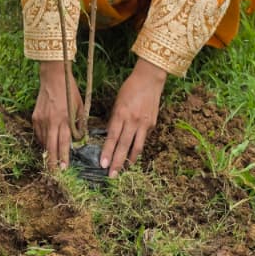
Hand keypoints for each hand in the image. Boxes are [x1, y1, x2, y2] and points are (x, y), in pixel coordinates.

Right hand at [32, 61, 83, 171]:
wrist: (53, 77)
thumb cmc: (70, 91)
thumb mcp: (80, 107)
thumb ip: (80, 124)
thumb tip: (79, 139)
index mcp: (64, 119)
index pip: (63, 143)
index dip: (63, 157)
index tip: (64, 168)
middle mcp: (51, 121)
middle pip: (50, 146)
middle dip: (52, 161)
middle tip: (55, 173)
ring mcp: (41, 120)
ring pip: (43, 141)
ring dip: (48, 152)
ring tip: (52, 162)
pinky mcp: (35, 117)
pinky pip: (38, 134)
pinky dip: (43, 141)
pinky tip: (47, 145)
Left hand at [101, 60, 166, 176]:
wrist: (149, 79)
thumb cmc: (129, 89)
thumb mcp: (117, 103)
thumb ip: (114, 120)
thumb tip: (110, 136)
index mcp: (121, 114)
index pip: (112, 137)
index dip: (107, 152)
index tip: (102, 164)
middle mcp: (133, 120)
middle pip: (124, 146)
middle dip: (117, 162)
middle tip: (111, 175)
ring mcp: (144, 123)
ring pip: (136, 147)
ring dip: (129, 161)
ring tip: (123, 171)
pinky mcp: (152, 124)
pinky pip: (143, 139)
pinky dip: (137, 149)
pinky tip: (132, 156)